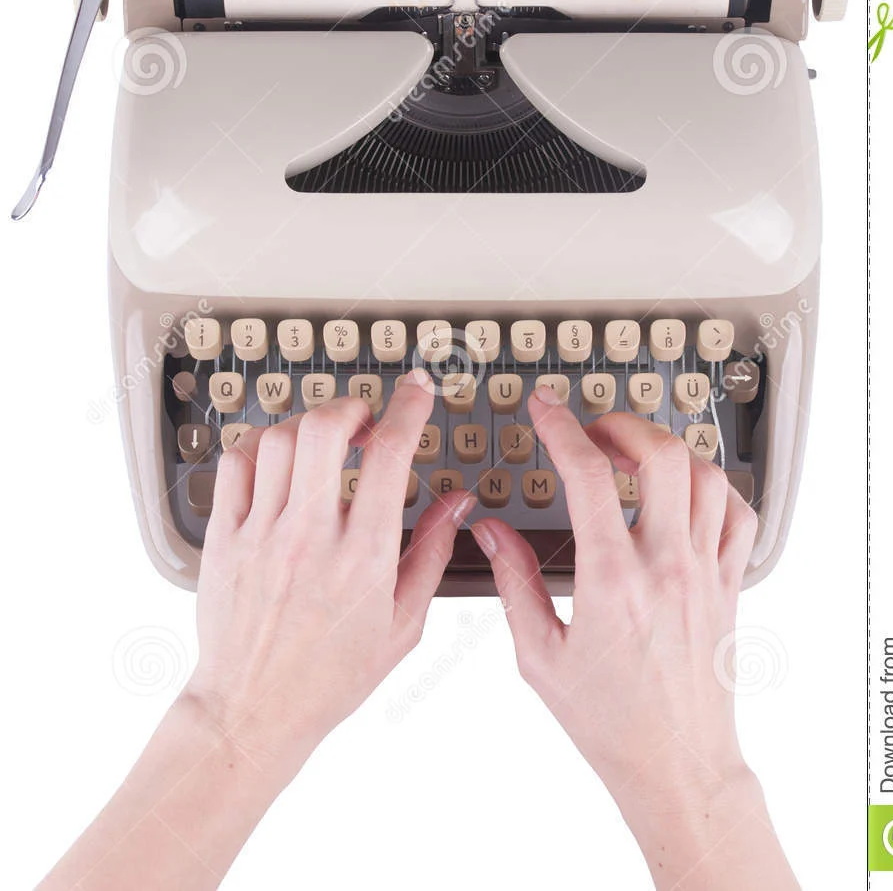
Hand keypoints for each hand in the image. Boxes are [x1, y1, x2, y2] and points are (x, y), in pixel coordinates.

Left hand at [184, 371, 473, 783]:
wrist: (252, 711)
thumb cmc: (330, 676)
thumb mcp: (404, 624)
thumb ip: (433, 553)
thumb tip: (459, 502)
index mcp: (364, 557)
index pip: (392, 456)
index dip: (410, 408)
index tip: (418, 389)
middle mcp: (311, 538)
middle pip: (325, 430)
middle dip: (351, 406)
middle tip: (364, 417)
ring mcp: (262, 535)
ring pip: (278, 440)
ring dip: (307, 425)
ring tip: (322, 441)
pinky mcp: (224, 539)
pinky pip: (235, 465)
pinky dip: (258, 446)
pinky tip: (277, 460)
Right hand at [470, 391, 797, 889]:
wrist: (677, 766)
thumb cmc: (609, 722)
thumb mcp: (539, 656)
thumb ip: (513, 584)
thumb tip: (489, 532)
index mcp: (611, 580)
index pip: (587, 475)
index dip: (561, 428)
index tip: (545, 409)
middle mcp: (665, 567)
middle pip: (660, 456)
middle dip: (623, 425)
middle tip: (595, 428)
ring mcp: (704, 573)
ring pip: (706, 476)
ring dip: (669, 451)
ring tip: (637, 456)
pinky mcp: (729, 586)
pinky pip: (739, 515)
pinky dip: (715, 488)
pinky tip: (687, 493)